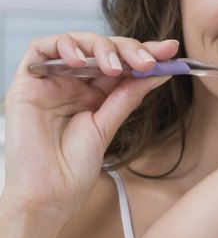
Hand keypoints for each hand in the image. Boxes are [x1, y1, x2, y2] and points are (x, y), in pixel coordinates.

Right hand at [1, 33, 178, 220]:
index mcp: (96, 93)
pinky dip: (64, 46)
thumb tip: (160, 71)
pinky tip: (82, 62)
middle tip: (147, 61)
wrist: (48, 196)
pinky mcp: (27, 82)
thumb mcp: (109, 125)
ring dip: (101, 47)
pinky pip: (41, 48)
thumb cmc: (74, 169)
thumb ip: (129, 95)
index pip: (122, 61)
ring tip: (115, 67)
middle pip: (103, 47)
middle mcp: (74, 83)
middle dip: (129, 48)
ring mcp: (51, 81)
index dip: (146, 52)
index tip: (170, 50)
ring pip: (76, 42)